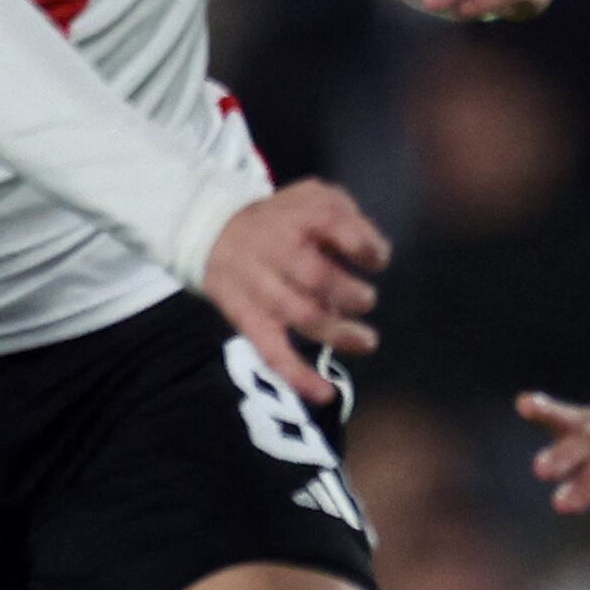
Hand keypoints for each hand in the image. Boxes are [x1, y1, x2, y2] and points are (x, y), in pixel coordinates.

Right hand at [199, 183, 387, 401]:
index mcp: (295, 215)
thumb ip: (349, 217)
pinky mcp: (248, 320)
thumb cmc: (281, 219)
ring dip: (338, 333)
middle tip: (366, 299)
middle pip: (315, 276)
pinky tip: (325, 393)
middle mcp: (274, 251)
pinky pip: (272, 352)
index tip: (377, 259)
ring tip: (367, 341)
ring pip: (300, 316)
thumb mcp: (314, 197)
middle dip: (350, 293)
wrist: (211, 230)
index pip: (333, 223)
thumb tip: (376, 254)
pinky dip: (299, 376)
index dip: (362, 245)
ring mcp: (259, 288)